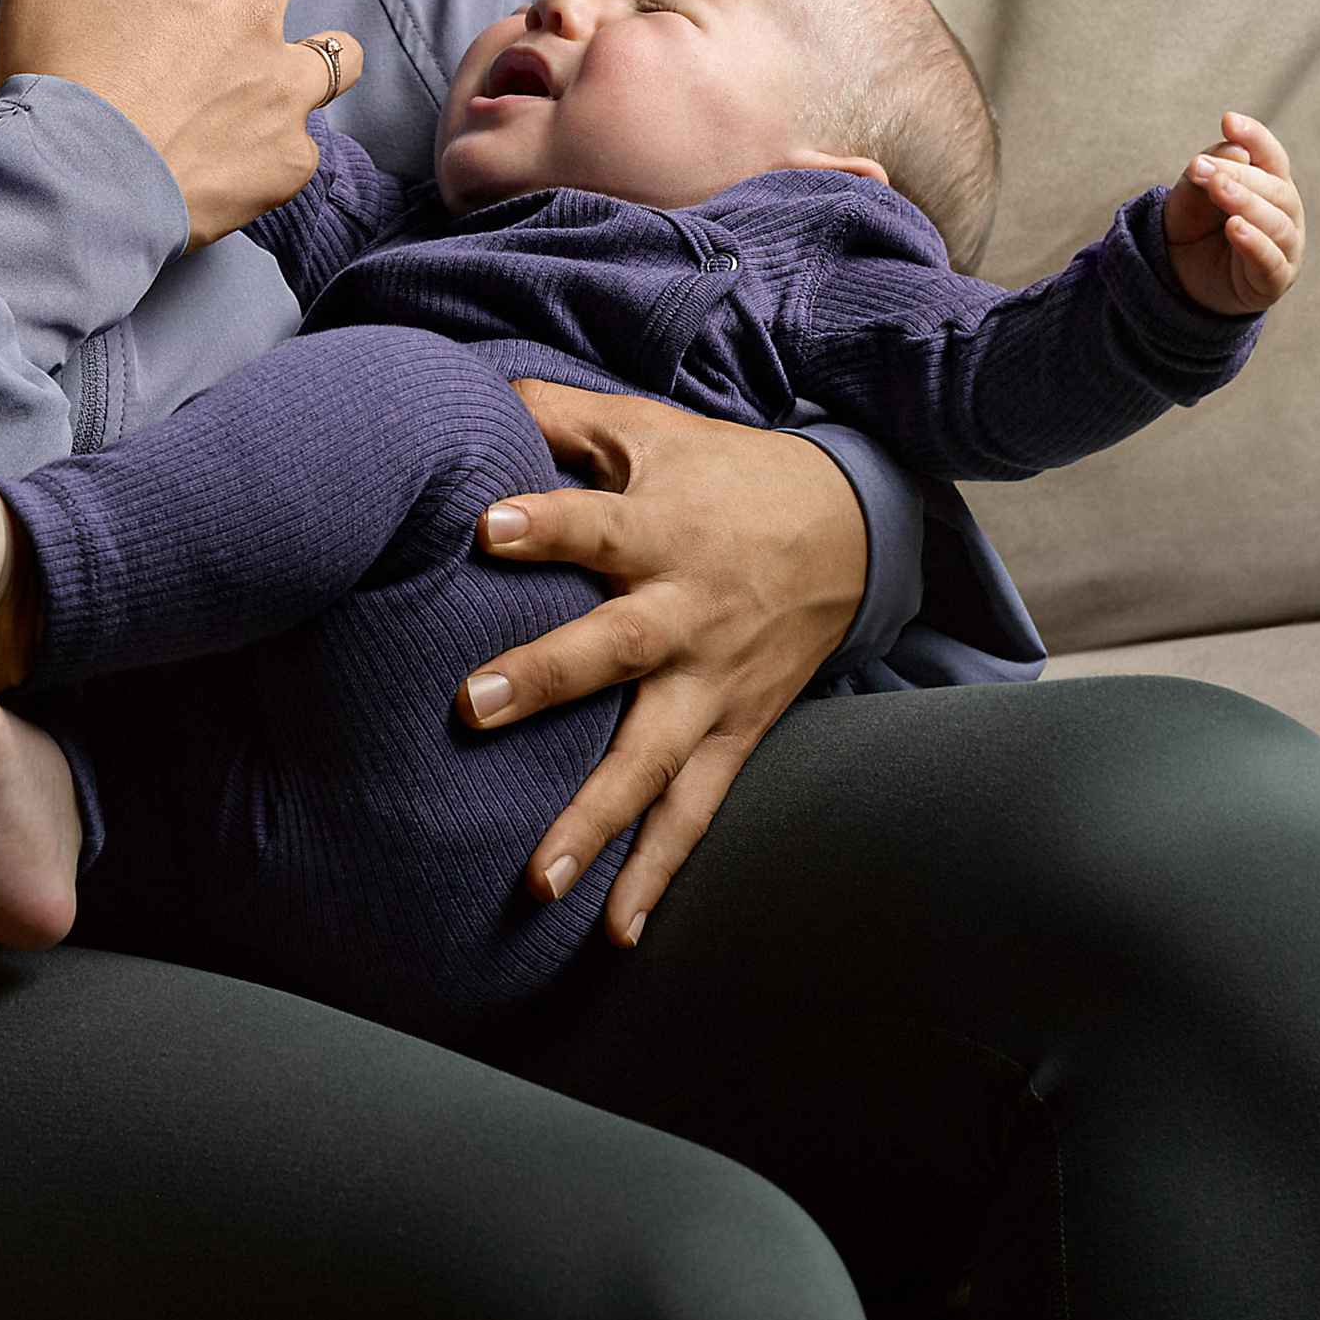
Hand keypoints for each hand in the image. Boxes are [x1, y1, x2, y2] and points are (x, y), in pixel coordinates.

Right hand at [0, 0, 360, 249]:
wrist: (71, 189)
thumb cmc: (52, 77)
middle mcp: (256, 17)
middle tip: (194, 22)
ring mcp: (283, 90)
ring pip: (332, 51)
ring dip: (297, 56)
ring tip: (258, 81)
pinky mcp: (289, 157)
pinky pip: (306, 135)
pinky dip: (277, 140)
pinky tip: (234, 154)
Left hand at [457, 383, 867, 945]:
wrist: (854, 529)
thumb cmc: (725, 476)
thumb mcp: (649, 431)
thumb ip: (557, 415)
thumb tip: (465, 386)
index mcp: (664, 532)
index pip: (594, 523)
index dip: (543, 523)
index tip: (486, 528)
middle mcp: (689, 614)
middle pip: (616, 649)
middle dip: (550, 677)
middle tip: (477, 705)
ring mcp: (714, 687)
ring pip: (653, 760)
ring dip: (594, 820)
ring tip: (536, 882)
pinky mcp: (734, 735)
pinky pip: (695, 814)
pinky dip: (658, 875)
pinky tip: (615, 933)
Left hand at [1162, 111, 1304, 316]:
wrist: (1181, 276)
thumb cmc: (1196, 226)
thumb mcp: (1192, 193)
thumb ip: (1210, 170)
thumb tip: (1235, 147)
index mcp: (1271, 184)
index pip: (1271, 156)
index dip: (1255, 137)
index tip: (1228, 121)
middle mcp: (1286, 213)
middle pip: (1274, 189)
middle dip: (1239, 175)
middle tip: (1204, 167)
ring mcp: (1285, 248)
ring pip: (1275, 223)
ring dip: (1246, 204)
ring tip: (1218, 190)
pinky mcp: (1274, 280)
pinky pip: (1270, 261)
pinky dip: (1254, 244)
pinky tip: (1236, 228)